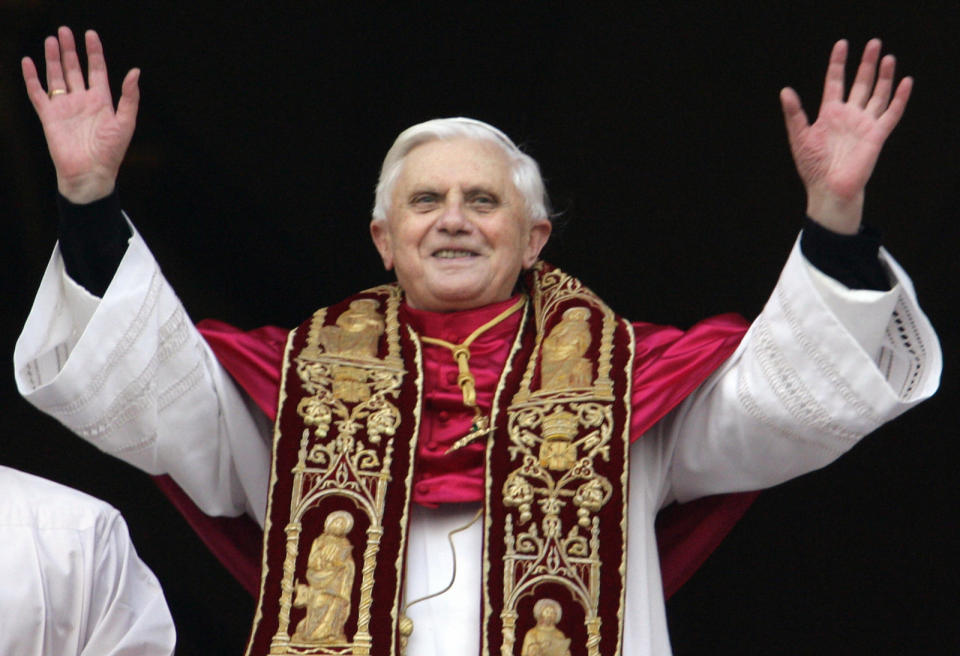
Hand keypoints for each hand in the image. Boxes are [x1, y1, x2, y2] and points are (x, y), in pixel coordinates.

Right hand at [22, 27, 139, 203]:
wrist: (90, 173)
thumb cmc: (111, 152)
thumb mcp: (125, 122)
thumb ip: (129, 97)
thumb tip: (135, 71)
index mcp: (102, 101)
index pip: (97, 70)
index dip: (94, 52)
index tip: (90, 34)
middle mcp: (82, 101)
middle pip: (75, 69)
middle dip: (70, 50)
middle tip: (64, 30)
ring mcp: (65, 107)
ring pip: (57, 76)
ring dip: (54, 58)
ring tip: (51, 39)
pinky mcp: (49, 116)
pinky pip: (37, 93)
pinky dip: (32, 77)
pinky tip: (28, 62)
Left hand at [780, 39, 911, 233]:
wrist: (829, 189)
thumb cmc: (812, 167)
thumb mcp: (799, 137)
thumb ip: (794, 114)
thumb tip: (785, 91)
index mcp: (829, 114)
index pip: (835, 82)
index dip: (838, 63)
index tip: (842, 45)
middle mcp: (848, 115)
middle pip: (860, 83)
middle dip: (867, 64)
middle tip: (874, 43)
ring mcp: (864, 124)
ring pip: (877, 94)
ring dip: (884, 76)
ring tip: (888, 57)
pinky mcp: (877, 135)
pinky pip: (891, 113)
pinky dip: (899, 98)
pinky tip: (905, 82)